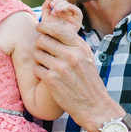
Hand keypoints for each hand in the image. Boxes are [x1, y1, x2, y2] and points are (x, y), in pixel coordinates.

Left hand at [34, 16, 120, 131]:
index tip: (39, 27)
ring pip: (37, 54)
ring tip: (47, 64)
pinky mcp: (52, 80)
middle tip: (43, 50)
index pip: (58, 29)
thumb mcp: (86, 58)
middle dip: (40, 44)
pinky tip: (47, 76)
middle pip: (43, 40)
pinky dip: (39, 72)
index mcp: (80, 48)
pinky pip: (37, 68)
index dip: (45, 25)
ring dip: (39, 59)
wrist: (93, 106)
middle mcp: (71, 55)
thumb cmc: (89, 81)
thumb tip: (54, 30)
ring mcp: (61, 68)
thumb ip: (73, 44)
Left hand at [41, 0, 82, 30]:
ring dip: (62, 6)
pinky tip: (68, 8)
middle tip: (53, 11)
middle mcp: (66, 11)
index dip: (55, 1)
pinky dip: (74, 7)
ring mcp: (72, 15)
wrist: (55, 41)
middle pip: (64, 2)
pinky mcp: (78, 20)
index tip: (50, 5)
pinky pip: (78, 11)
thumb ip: (45, 8)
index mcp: (59, 10)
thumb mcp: (46, 18)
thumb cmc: (51, 30)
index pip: (59, 0)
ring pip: (69, 5)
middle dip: (58, 4)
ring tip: (55, 12)